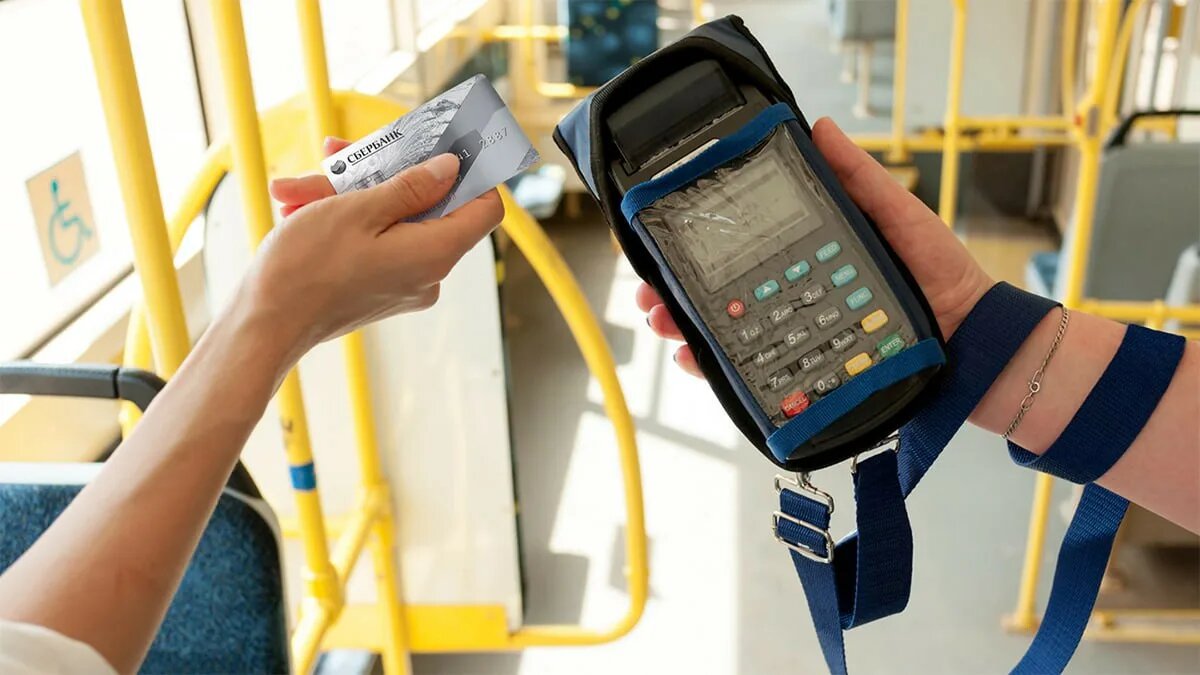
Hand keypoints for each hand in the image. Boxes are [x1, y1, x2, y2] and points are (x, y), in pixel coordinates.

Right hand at [233, 138, 503, 359]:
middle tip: (339, 152)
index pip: (485, 209)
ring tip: (300, 187)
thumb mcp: (358, 211)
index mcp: (435, 253)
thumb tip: (451, 169)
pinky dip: (344, 220)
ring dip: (349, 194)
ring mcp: (404, 284)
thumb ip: (411, 187)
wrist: (264, 325)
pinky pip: (376, 242)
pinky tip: (301, 206)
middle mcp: (429, 274)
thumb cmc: (307, 267)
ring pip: (393, 220)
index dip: (471, 175)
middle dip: (384, 174)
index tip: (440, 149)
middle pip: (429, 207)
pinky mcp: (380, 289)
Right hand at [639, 117, 992, 376]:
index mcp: (808, 251)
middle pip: (722, 288)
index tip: (665, 236)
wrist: (973, 342)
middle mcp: (795, 291)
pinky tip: (694, 360)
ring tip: (663, 322)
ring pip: (727, 330)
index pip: (742, 244)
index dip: (699, 241)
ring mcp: (798, 333)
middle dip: (676, 289)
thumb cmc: (941, 273)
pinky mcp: (807, 371)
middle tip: (649, 289)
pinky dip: (717, 369)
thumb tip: (822, 129)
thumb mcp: (899, 214)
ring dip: (685, 325)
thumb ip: (861, 178)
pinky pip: (754, 372)